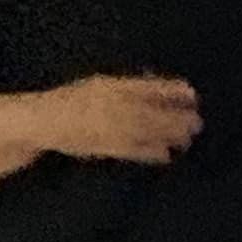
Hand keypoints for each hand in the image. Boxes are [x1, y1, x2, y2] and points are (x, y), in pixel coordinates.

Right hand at [37, 74, 201, 164]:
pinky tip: (166, 156)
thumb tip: (158, 86)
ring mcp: (108, 127)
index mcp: (111, 86)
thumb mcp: (100, 85)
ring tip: (187, 139)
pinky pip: (131, 151)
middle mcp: (111, 105)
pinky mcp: (104, 147)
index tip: (192, 93)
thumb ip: (127, 87)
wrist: (43, 121)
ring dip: (168, 136)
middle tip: (197, 122)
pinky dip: (149, 153)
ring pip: (145, 131)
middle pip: (151, 111)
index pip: (147, 87)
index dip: (171, 90)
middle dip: (176, 117)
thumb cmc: (75, 100)